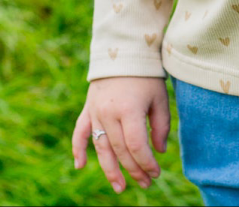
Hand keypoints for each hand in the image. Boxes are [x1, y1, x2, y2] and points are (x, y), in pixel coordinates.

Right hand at [72, 76, 169, 193]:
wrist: (123, 51)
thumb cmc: (146, 75)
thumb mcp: (159, 97)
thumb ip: (160, 125)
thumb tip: (158, 152)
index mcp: (129, 109)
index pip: (136, 145)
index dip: (146, 163)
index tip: (156, 173)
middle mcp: (109, 113)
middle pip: (120, 150)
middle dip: (134, 170)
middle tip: (146, 183)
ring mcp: (96, 113)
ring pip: (101, 148)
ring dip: (110, 170)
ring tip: (120, 188)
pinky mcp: (88, 110)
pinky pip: (79, 133)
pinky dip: (78, 150)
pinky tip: (80, 166)